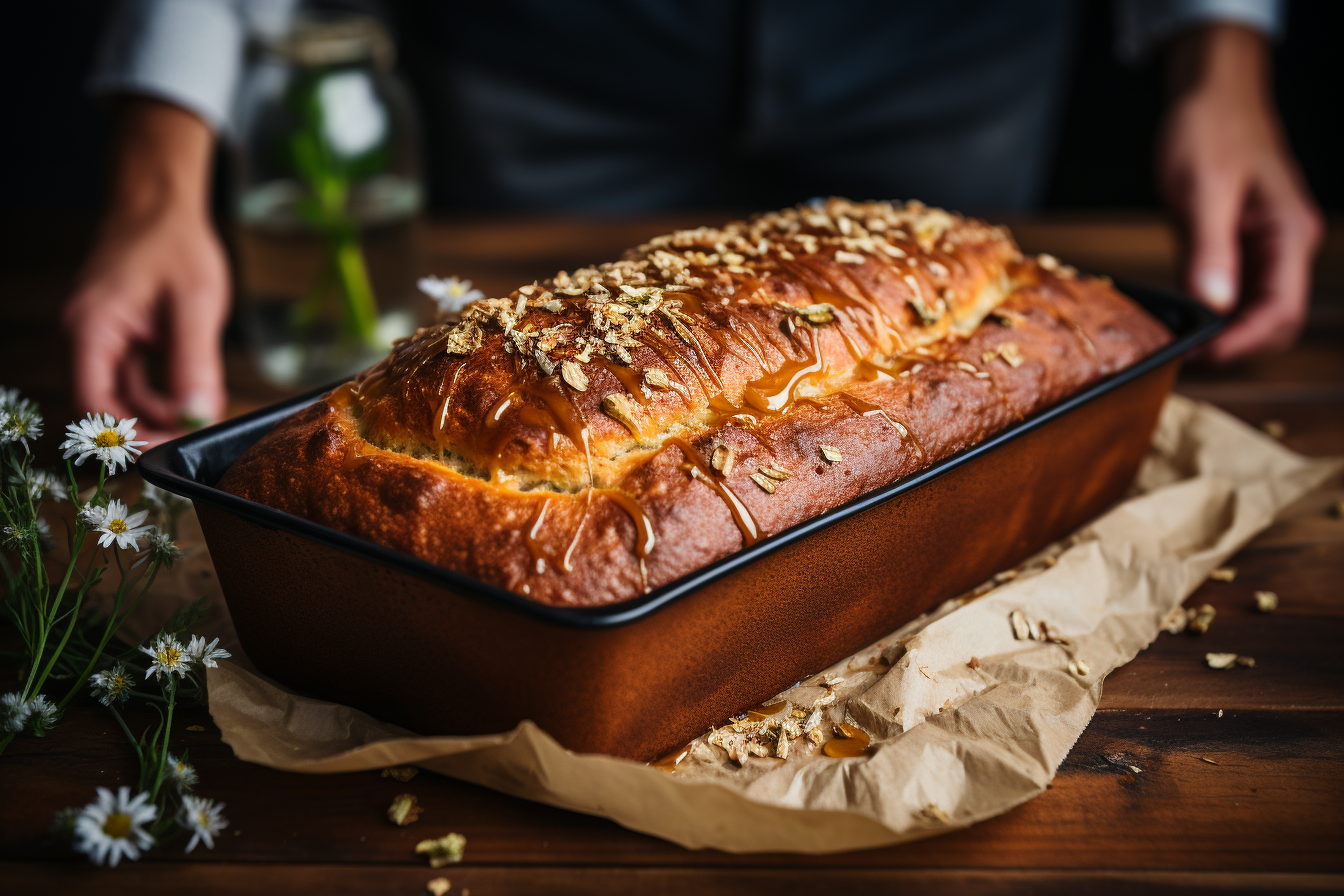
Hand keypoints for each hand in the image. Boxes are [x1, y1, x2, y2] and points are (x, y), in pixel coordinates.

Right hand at [62, 99, 228, 445]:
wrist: (161, 203)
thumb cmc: (174, 244)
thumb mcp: (194, 304)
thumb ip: (194, 362)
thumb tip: (198, 415)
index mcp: (90, 331)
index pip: (94, 405)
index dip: (129, 436)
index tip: (170, 449)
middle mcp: (85, 338)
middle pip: (108, 407)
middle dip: (151, 427)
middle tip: (196, 435)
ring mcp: (100, 338)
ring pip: (125, 396)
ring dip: (162, 411)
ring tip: (204, 411)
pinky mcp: (119, 337)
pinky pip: (136, 378)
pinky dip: (164, 389)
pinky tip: (195, 390)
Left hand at [1159, 25, 1322, 362]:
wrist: (1211, 94)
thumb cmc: (1209, 128)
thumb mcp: (1202, 190)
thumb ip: (1209, 249)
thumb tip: (1215, 304)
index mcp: (1287, 233)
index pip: (1280, 310)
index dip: (1243, 342)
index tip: (1201, 357)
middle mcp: (1285, 244)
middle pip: (1274, 319)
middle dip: (1235, 344)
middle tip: (1184, 355)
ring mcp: (1265, 246)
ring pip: (1255, 309)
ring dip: (1224, 331)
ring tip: (1180, 342)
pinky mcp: (1240, 244)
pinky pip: (1234, 290)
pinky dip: (1213, 309)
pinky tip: (1182, 315)